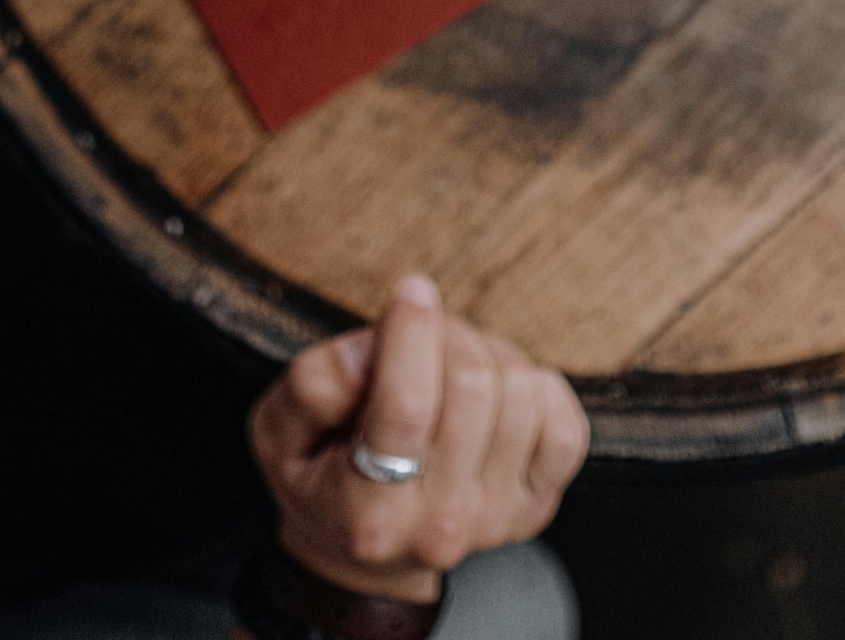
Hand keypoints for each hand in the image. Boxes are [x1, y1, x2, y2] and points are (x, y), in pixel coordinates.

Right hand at [250, 274, 588, 605]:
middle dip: (444, 333)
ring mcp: (495, 520)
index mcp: (369, 514)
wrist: (367, 554)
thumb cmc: (320, 475)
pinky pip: (565, 423)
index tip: (410, 289)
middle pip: (470, 388)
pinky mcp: (536, 505)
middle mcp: (439, 526)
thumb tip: (374, 351)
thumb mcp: (279, 431)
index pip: (407, 406)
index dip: (412, 332)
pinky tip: (495, 388)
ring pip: (519, 393)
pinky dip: (534, 386)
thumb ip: (313, 384)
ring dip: (486, 353)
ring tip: (450, 360)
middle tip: (419, 330)